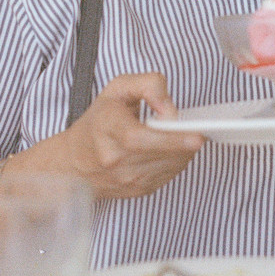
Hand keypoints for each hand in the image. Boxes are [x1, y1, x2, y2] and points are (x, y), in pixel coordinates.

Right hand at [59, 72, 204, 199]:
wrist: (75, 162)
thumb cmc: (99, 121)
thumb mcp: (118, 89)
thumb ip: (148, 85)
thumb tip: (169, 107)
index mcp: (107, 127)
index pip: (139, 138)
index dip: (169, 138)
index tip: (195, 137)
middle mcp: (114, 157)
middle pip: (160, 153)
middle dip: (184, 142)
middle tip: (199, 132)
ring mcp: (126, 178)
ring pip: (170, 165)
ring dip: (183, 151)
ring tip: (182, 136)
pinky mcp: (138, 190)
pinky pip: (169, 174)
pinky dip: (177, 161)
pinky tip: (172, 149)